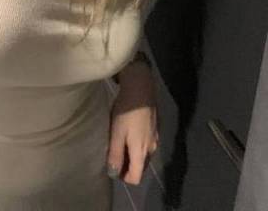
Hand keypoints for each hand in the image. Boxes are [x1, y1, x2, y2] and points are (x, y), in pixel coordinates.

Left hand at [106, 64, 159, 184]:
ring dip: (132, 155)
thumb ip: (115, 154)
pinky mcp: (155, 129)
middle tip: (113, 154)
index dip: (123, 177)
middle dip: (127, 166)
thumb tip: (113, 174)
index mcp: (141, 153)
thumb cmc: (126, 112)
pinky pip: (146, 144)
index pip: (136, 178)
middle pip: (140, 168)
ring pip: (143, 156)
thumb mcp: (116, 133)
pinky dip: (136, 145)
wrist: (141, 89)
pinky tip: (128, 132)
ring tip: (118, 142)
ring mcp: (155, 139)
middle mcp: (151, 149)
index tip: (112, 167)